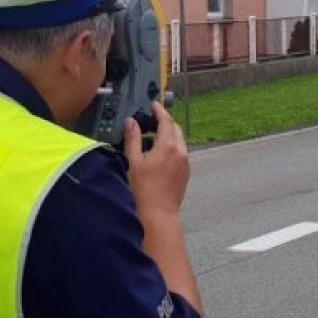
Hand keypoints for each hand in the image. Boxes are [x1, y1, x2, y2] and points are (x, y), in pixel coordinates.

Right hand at [123, 101, 188, 216]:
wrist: (159, 212)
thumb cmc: (145, 189)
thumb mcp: (134, 161)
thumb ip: (133, 138)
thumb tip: (131, 122)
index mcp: (168, 146)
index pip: (166, 121)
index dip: (160, 111)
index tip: (155, 105)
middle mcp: (180, 152)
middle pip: (175, 129)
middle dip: (166, 121)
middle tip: (154, 118)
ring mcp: (185, 162)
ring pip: (180, 141)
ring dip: (169, 134)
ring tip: (155, 136)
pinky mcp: (186, 172)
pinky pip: (181, 152)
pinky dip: (173, 146)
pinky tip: (161, 153)